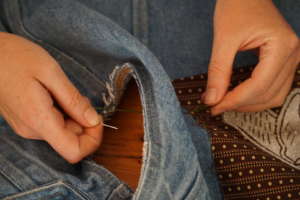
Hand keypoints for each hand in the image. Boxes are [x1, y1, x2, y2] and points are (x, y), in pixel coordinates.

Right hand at [0, 33, 102, 162]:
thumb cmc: (16, 57)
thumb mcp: (51, 73)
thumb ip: (73, 101)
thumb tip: (93, 121)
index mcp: (39, 121)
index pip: (74, 152)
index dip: (92, 139)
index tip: (97, 118)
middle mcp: (33, 131)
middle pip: (71, 140)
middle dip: (84, 121)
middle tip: (78, 96)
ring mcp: (28, 127)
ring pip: (64, 130)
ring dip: (73, 114)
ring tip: (63, 91)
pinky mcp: (27, 121)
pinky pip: (53, 123)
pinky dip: (63, 112)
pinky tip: (55, 93)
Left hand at [204, 0, 299, 114]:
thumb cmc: (236, 8)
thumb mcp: (223, 39)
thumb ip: (218, 72)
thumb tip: (211, 100)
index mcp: (281, 46)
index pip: (258, 86)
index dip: (234, 101)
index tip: (213, 107)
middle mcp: (293, 55)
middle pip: (268, 95)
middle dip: (240, 104)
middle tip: (215, 106)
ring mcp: (293, 59)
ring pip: (274, 96)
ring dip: (249, 104)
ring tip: (225, 102)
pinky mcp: (286, 61)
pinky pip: (274, 88)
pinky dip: (256, 96)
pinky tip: (238, 95)